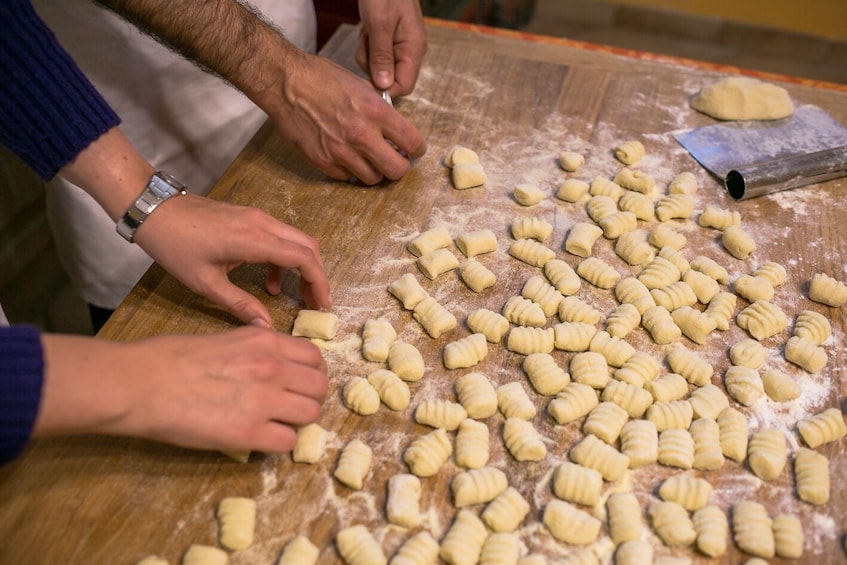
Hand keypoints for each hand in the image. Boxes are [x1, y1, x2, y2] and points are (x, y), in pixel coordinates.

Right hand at [37, 327, 328, 453]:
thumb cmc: (169, 357)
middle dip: (309, 397)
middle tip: (291, 407)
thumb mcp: (223, 338)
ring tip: (278, 424)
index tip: (299, 382)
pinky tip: (261, 440)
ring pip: (310, 414)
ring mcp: (263, 400)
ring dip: (298, 422)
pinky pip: (287, 442)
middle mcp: (271, 367)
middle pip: (319, 386)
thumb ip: (254, 349)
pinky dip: (279, 443)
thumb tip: (269, 361)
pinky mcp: (248, 433)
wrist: (140, 382)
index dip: (310, 372)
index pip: (314, 356)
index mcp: (264, 340)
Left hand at [135, 194, 331, 326]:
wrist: (155, 211)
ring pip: (297, 240)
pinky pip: (281, 236)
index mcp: (253, 240)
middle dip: (317, 275)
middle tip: (315, 303)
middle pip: (308, 246)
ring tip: (299, 296)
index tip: (322, 304)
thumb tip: (265, 327)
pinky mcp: (251, 216)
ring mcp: (257, 216)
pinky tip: (271, 283)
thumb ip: (239, 305)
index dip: (319, 281)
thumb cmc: (175, 247)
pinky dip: (286, 259)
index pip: (303, 258)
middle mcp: (262, 223)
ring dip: (304, 267)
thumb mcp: (205, 283)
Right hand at [266, 52, 426, 183]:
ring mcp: (341, 151)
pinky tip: (344, 155)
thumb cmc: (322, 78)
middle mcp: (361, 135)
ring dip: (374, 170)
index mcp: (376, 112)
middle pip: (397, 170)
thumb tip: (394, 127)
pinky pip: (346, 177)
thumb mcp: (361, 86)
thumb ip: (380, 109)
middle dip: (400, 167)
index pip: (412, 142)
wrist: (285, 83)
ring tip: (367, 157)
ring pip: (372, 178)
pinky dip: (349, 170)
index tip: (414, 150)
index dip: (417, 149)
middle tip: (395, 160)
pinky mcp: (322, 161)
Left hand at [356, 0, 427, 95]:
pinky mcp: (391, 41)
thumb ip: (381, 57)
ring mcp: (401, 46)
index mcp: (414, 49)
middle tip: (367, 41)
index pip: (404, 86)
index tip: (367, 71)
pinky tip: (368, 28)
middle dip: (372, 65)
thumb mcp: (379, 24)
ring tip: (368, 31)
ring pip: (380, 67)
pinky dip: (367, 45)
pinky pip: (376, 54)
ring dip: (367, 53)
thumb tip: (383, 86)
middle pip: (390, 78)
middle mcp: (411, 51)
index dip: (384, 87)